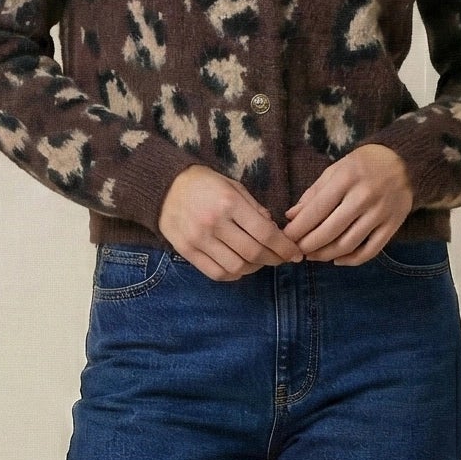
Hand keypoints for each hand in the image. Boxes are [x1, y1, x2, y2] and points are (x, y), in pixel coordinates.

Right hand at [158, 166, 307, 279]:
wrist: (165, 187)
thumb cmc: (206, 185)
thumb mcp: (234, 187)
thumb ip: (255, 209)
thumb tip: (275, 232)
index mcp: (229, 202)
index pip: (265, 233)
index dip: (285, 247)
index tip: (295, 254)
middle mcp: (214, 222)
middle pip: (253, 252)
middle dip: (274, 259)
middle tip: (281, 259)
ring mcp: (198, 239)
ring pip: (237, 266)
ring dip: (254, 268)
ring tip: (259, 261)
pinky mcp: (187, 251)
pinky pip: (217, 273)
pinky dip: (234, 274)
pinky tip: (240, 266)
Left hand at [282, 144, 413, 262]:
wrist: (404, 162)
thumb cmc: (363, 165)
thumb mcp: (336, 170)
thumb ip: (313, 194)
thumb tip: (291, 217)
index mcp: (346, 179)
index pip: (316, 211)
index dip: (297, 229)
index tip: (285, 238)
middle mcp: (364, 197)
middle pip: (330, 231)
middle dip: (308, 245)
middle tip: (296, 250)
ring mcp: (380, 213)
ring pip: (348, 244)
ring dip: (325, 255)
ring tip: (312, 256)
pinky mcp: (393, 225)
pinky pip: (370, 251)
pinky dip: (351, 260)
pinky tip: (337, 259)